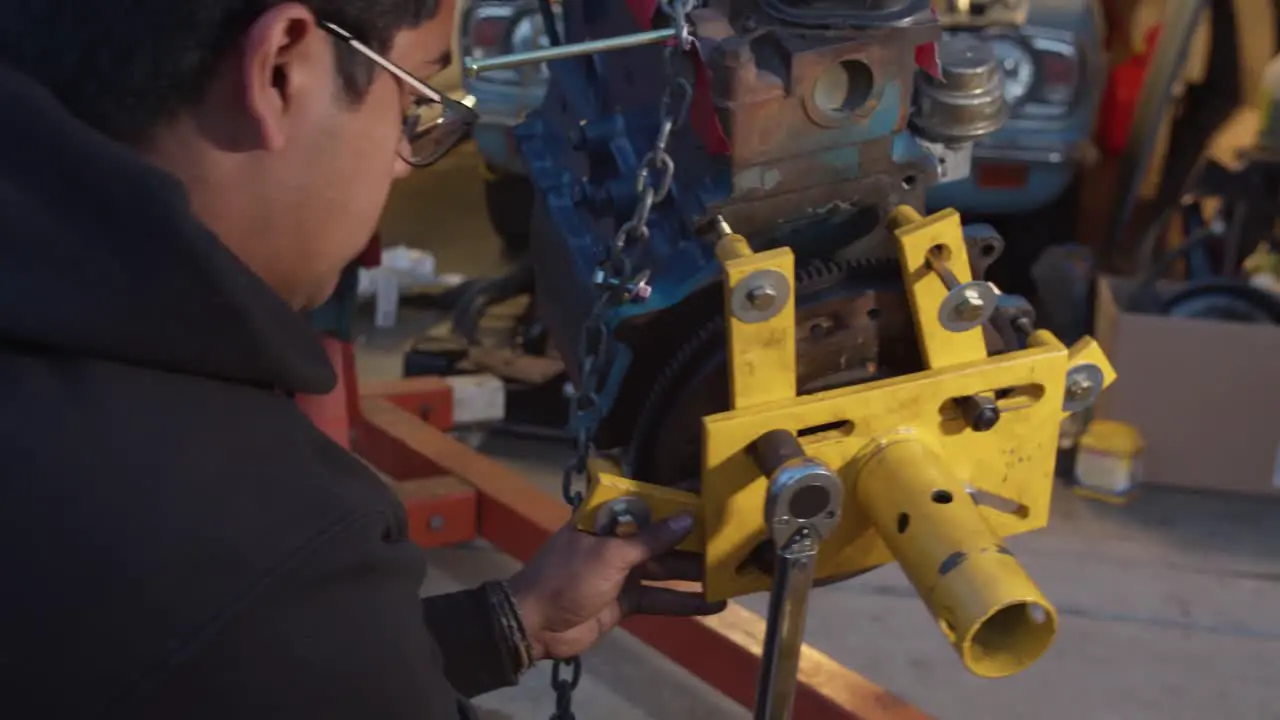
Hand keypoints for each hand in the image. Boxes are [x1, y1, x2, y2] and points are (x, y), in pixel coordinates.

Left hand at [506, 512, 725, 660]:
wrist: (536, 625)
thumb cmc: (568, 577)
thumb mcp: (610, 554)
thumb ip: (650, 539)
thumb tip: (686, 518)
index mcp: (608, 520)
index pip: (648, 502)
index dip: (677, 497)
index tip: (710, 490)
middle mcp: (618, 541)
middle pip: (662, 537)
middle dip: (694, 538)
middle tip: (733, 534)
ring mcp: (624, 573)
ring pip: (666, 569)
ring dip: (695, 572)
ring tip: (732, 569)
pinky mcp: (627, 601)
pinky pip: (661, 598)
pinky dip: (684, 602)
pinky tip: (715, 603)